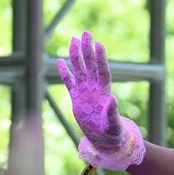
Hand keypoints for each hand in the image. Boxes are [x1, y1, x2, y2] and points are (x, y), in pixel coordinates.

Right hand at [59, 31, 144, 170]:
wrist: (105, 141)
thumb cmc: (114, 134)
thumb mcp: (114, 124)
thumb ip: (113, 112)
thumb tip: (113, 99)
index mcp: (105, 92)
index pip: (102, 71)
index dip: (100, 58)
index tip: (99, 44)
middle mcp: (95, 89)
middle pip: (90, 65)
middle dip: (87, 49)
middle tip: (85, 33)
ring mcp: (85, 92)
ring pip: (79, 70)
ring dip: (76, 56)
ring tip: (72, 40)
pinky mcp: (76, 99)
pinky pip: (69, 83)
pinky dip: (65, 73)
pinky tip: (59, 61)